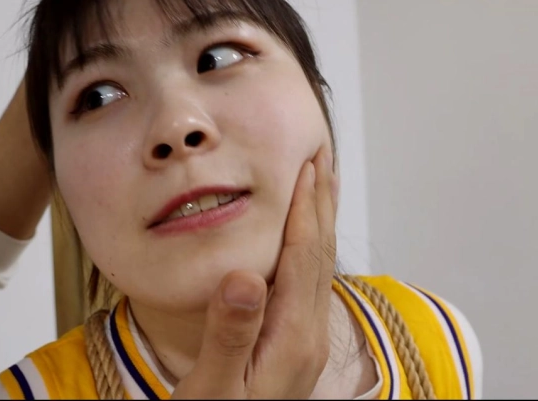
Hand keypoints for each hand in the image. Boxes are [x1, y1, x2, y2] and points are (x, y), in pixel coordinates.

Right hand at [173, 146, 337, 398]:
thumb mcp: (213, 387)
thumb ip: (230, 333)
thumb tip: (245, 276)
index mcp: (292, 339)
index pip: (304, 259)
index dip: (305, 211)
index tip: (308, 167)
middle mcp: (307, 336)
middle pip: (321, 257)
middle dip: (322, 205)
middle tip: (324, 159)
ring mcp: (303, 342)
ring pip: (319, 269)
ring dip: (319, 223)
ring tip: (320, 187)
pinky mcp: (291, 346)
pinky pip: (307, 284)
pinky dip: (307, 249)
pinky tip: (299, 243)